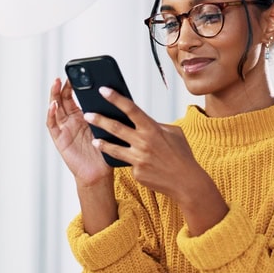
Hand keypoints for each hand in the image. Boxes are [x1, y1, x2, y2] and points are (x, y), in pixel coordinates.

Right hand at [46, 78, 111, 185]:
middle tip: (65, 77)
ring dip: (54, 96)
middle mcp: (71, 121)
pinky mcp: (60, 139)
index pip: (73, 97)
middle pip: (62, 100)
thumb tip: (112, 94)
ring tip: (56, 84)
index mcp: (81, 117)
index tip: (74, 74)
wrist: (99, 172)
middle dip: (62, 87)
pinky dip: (51, 114)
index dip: (72, 86)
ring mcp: (64, 129)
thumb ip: (104, 113)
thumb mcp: (106, 127)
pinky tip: (54, 105)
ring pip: (55, 109)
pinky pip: (52, 125)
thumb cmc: (104, 151)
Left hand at [84, 87, 207, 200]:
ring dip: (101, 143)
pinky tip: (136, 162)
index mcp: (153, 129)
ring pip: (114, 149)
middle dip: (100, 120)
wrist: (186, 182)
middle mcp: (143, 142)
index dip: (116, 98)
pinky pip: (128, 163)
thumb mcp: (173, 133)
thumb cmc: (181, 155)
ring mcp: (138, 159)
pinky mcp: (136, 172)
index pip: (131, 109)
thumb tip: (141, 121)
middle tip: (87, 114)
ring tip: (93, 140)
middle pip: (116, 128)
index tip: (103, 90)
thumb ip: (156, 126)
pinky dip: (129, 161)